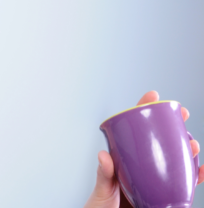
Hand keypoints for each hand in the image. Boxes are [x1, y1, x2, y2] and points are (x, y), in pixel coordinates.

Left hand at [84, 91, 203, 207]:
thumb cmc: (100, 206)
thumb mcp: (101, 190)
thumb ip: (104, 175)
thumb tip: (103, 156)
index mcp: (123, 159)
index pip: (133, 130)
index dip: (144, 111)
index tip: (153, 96)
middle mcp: (140, 166)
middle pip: (159, 141)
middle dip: (173, 126)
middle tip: (183, 116)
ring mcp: (152, 178)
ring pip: (174, 159)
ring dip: (187, 150)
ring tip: (192, 146)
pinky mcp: (162, 193)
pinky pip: (181, 183)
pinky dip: (193, 177)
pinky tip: (200, 171)